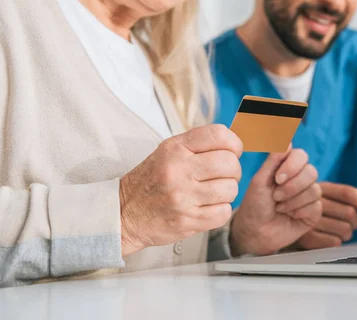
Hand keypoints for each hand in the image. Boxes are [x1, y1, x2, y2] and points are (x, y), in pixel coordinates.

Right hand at [119, 125, 242, 255]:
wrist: (122, 213)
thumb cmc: (150, 181)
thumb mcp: (167, 152)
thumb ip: (197, 145)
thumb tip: (233, 145)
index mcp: (175, 149)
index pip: (218, 135)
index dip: (234, 143)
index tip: (233, 152)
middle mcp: (179, 170)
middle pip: (230, 164)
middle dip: (233, 170)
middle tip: (224, 176)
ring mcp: (184, 197)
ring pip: (230, 189)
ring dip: (227, 192)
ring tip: (213, 193)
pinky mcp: (188, 221)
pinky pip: (224, 212)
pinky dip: (221, 211)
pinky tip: (208, 208)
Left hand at [230, 148, 321, 255]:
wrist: (255, 231)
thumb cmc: (255, 205)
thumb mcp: (260, 180)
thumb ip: (274, 160)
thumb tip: (288, 140)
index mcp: (287, 167)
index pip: (301, 155)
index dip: (292, 165)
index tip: (277, 178)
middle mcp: (301, 179)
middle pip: (311, 171)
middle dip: (292, 186)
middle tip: (276, 196)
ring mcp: (309, 195)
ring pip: (314, 190)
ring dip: (293, 200)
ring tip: (279, 207)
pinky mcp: (314, 212)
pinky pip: (316, 206)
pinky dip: (299, 211)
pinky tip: (289, 216)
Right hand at [294, 182, 356, 249]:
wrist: (279, 221)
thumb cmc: (307, 207)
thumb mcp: (326, 195)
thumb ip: (349, 195)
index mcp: (321, 187)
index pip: (348, 193)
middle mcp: (314, 201)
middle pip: (350, 213)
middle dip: (356, 222)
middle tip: (350, 224)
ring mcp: (309, 219)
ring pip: (345, 230)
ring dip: (347, 234)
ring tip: (339, 232)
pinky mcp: (305, 236)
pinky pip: (333, 242)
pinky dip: (336, 242)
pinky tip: (329, 238)